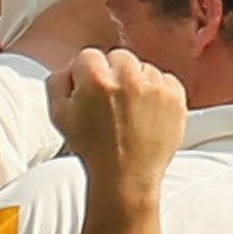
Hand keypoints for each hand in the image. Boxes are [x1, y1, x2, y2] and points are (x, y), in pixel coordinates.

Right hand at [48, 49, 186, 197]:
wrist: (126, 177)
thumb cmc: (93, 149)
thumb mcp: (59, 115)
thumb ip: (57, 82)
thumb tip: (70, 68)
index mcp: (96, 79)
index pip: (89, 56)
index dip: (87, 75)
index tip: (91, 92)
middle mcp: (127, 77)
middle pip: (119, 57)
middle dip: (113, 74)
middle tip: (112, 102)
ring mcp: (154, 87)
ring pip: (143, 69)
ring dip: (137, 83)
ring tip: (130, 111)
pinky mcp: (175, 98)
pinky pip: (166, 80)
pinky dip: (159, 92)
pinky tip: (148, 112)